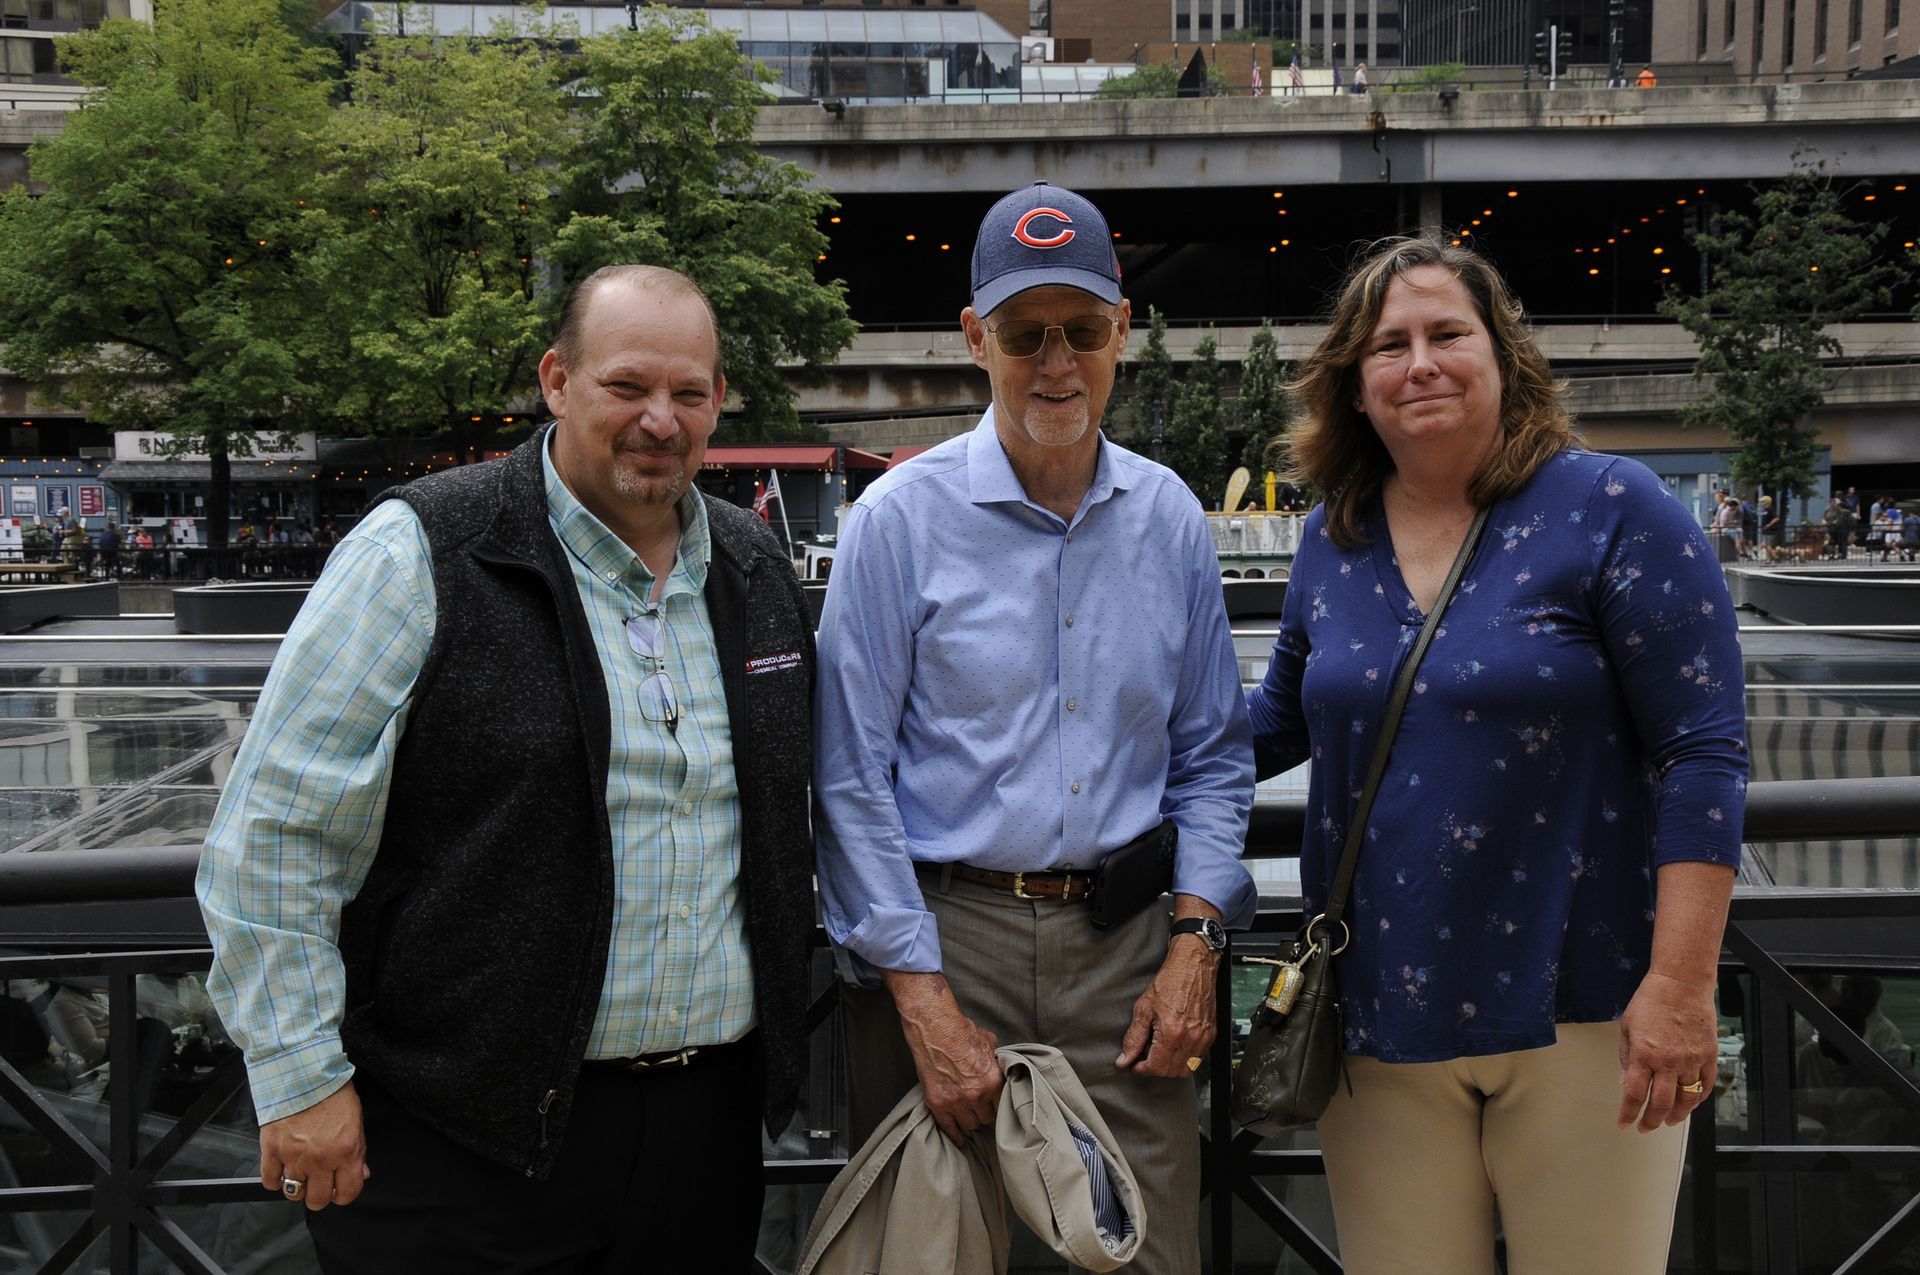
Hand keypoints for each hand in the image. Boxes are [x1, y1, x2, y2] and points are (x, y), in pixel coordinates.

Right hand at [259, 1080, 369, 1210]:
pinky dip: (275, 1179)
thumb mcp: (356, 1121)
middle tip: (318, 1183)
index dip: (343, 1195)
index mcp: (346, 1151)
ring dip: (297, 1187)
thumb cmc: (332, 1093)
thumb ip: (358, 1152)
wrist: (304, 1073)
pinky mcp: (272, 1149)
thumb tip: (360, 1174)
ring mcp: (294, 1156)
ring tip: (300, 1174)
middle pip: (318, 1200)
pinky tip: (281, 1169)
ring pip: (294, 1193)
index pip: (347, 1193)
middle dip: (319, 1195)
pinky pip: (270, 1180)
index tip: (339, 1190)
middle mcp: (321, 1159)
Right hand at [883, 972, 1002, 1146]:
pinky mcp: (937, 1103)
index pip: (1003, 1106)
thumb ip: (996, 1058)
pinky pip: (949, 1127)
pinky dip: (955, 1135)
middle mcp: (976, 1095)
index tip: (996, 1107)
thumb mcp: (988, 1042)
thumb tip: (1000, 1061)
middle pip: (987, 1119)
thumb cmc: (960, 1031)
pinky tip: (959, 1140)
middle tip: (982, 1111)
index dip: (999, 1106)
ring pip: (970, 1125)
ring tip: (970, 1120)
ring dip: (971, 1122)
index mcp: (993, 1081)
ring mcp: (956, 1101)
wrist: (934, 1027)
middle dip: (985, 1114)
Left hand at [1115, 935, 1218, 1077]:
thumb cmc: (1170, 982)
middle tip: (1144, 1057)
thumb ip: (1133, 1038)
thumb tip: (1125, 1059)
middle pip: (1170, 1072)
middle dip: (1154, 1069)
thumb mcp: (1143, 1009)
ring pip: (1185, 1069)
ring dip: (1170, 1066)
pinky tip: (1174, 1046)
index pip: (1156, 1068)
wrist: (1193, 966)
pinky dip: (1184, 1059)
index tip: (1134, 1064)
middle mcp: (1190, 1038)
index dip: (1141, 1069)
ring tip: (1159, 1051)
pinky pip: (1197, 1059)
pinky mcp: (1210, 1034)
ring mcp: (1203, 1038)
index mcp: (1171, 1032)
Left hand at [1617, 971, 1718, 1132]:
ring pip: (1686, 1100)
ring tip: (1667, 1121)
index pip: (1634, 1094)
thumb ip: (1627, 1058)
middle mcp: (1668, 1062)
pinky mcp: (1709, 1056)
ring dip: (1676, 1115)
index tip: (1624, 1123)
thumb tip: (1626, 1082)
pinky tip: (1689, 1104)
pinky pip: (1705, 1086)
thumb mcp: (1627, 1028)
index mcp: (1643, 1054)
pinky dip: (1697, 1100)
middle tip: (1645, 1127)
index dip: (1628, 1113)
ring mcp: (1691, 1060)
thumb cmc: (1650, 1001)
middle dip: (1651, 1121)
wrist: (1681, 984)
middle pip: (1661, 1104)